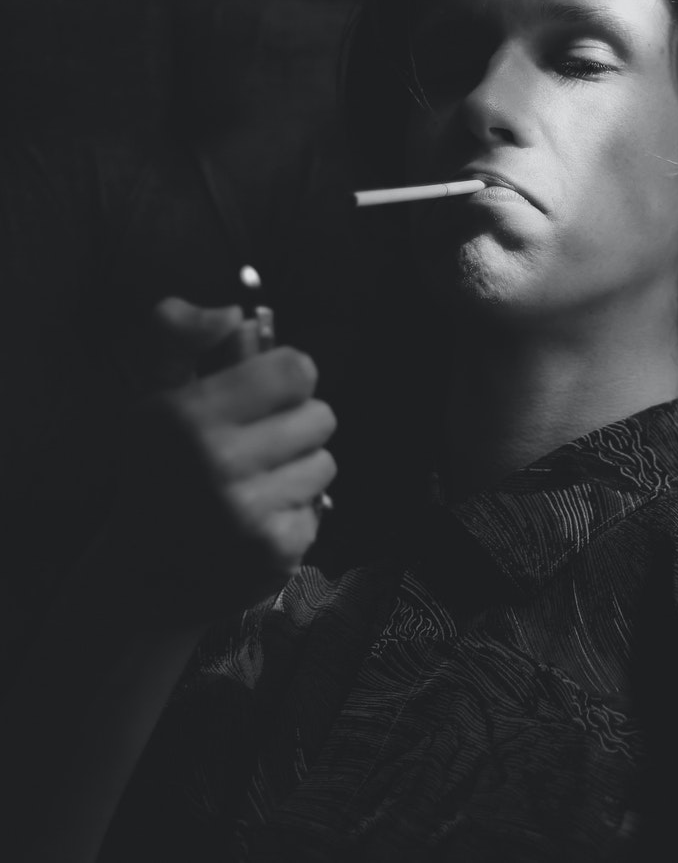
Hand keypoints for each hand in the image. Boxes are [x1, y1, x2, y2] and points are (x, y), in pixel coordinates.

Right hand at [108, 297, 337, 622]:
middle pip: (322, 416)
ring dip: (298, 471)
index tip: (261, 399)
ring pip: (325, 463)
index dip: (286, 381)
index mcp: (188, 413)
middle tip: (254, 449)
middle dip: (294, 428)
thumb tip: (236, 313)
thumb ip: (183, 337)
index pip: (296, 369)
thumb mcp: (156, 395)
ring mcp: (248, 510)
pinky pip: (320, 509)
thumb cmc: (159, 469)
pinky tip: (256, 523)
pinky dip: (294, 514)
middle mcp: (217, 460)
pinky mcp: (274, 549)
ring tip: (254, 486)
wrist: (141, 574)